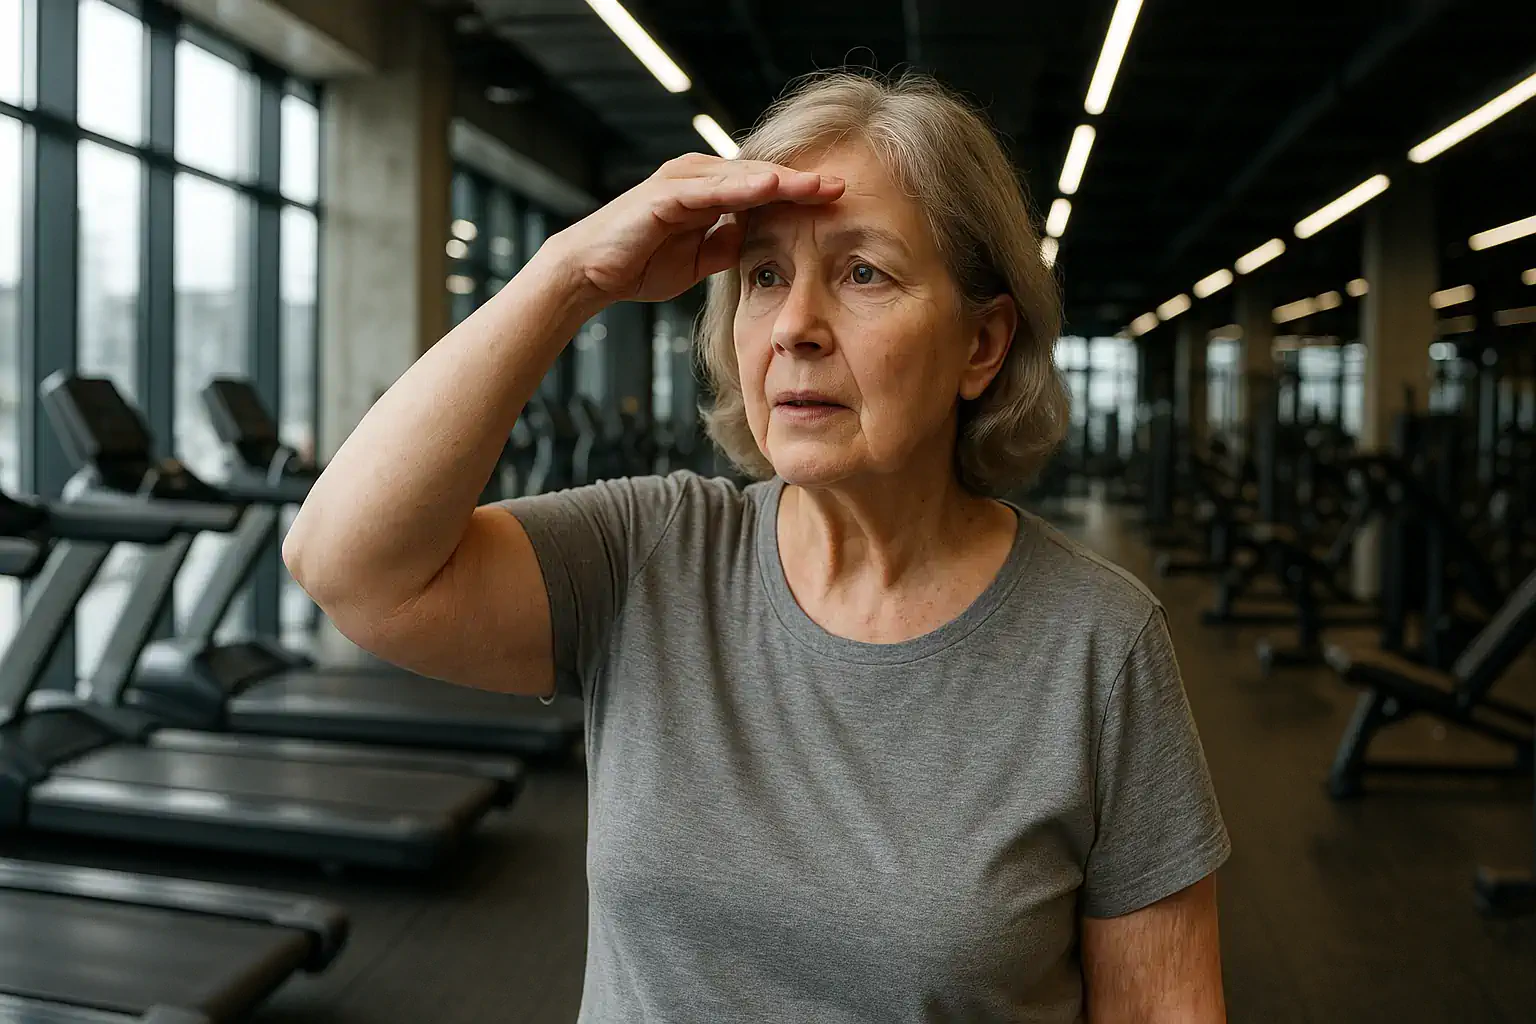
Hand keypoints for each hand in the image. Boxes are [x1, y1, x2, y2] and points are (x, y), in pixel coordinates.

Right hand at [544, 153, 844, 308]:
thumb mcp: (701, 258)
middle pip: (760, 174)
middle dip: (801, 181)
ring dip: (781, 179)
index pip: (764, 188)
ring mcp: (682, 181)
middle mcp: (698, 177)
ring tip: (817, 184)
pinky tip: (772, 189)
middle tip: (843, 184)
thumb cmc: (642, 264)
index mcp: (709, 191)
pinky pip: (711, 189)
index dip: (801, 194)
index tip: (839, 200)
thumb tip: (761, 244)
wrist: (592, 274)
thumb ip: (730, 244)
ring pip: (741, 176)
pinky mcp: (665, 194)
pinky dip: (742, 187)